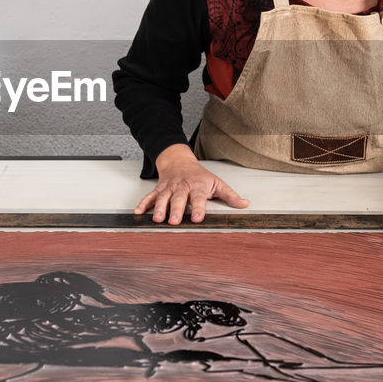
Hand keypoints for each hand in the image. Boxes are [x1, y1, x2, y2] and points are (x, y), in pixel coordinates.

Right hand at [134, 144, 248, 224]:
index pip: (198, 198)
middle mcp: (182, 187)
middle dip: (175, 210)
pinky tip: (138, 212)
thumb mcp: (216, 182)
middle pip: (178, 199)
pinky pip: (149, 196)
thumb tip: (244, 204)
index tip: (198, 218)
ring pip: (162, 198)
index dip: (198, 208)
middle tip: (174, 221)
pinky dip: (143, 204)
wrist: (178, 160)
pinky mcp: (158, 189)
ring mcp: (168, 188)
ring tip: (156, 219)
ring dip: (158, 208)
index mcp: (197, 186)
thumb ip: (230, 196)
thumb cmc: (199, 175)